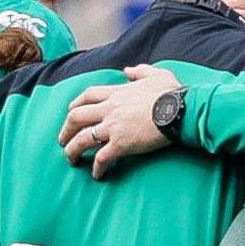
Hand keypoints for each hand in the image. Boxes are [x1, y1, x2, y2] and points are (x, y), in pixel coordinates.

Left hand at [60, 63, 183, 172]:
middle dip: (66, 129)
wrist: (180, 110)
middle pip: (76, 117)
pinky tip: (97, 175)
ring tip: (71, 160)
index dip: (75, 104)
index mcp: (117, 93)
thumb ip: (140, 71)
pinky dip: (97, 168)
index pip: (88, 96)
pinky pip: (102, 158)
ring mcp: (113, 127)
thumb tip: (129, 71)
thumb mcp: (157, 75)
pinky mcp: (121, 144)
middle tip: (63, 140)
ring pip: (83, 139)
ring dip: (72, 150)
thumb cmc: (172, 94)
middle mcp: (110, 109)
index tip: (70, 111)